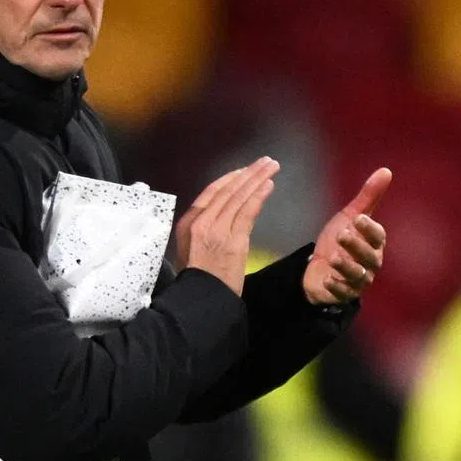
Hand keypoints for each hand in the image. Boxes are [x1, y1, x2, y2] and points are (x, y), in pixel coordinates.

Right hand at [175, 157, 279, 295]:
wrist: (202, 299)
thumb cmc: (198, 278)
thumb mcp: (191, 249)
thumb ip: (203, 229)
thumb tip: (221, 214)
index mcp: (188, 222)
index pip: (211, 192)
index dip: (230, 179)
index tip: (244, 171)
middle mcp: (202, 221)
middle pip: (228, 190)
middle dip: (248, 173)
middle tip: (265, 161)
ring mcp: (218, 230)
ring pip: (239, 197)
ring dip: (257, 179)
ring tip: (271, 166)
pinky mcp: (234, 240)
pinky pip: (248, 211)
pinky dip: (259, 196)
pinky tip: (269, 185)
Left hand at [303, 167, 391, 305]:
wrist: (319, 265)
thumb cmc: (340, 240)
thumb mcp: (350, 216)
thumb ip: (368, 196)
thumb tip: (386, 170)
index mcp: (374, 244)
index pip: (377, 237)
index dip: (369, 229)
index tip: (358, 219)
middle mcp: (370, 263)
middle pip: (368, 257)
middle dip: (356, 246)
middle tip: (342, 234)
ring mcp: (357, 280)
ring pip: (357, 276)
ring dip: (347, 267)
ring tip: (335, 258)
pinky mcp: (342, 293)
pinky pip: (343, 293)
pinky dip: (336, 287)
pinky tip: (328, 279)